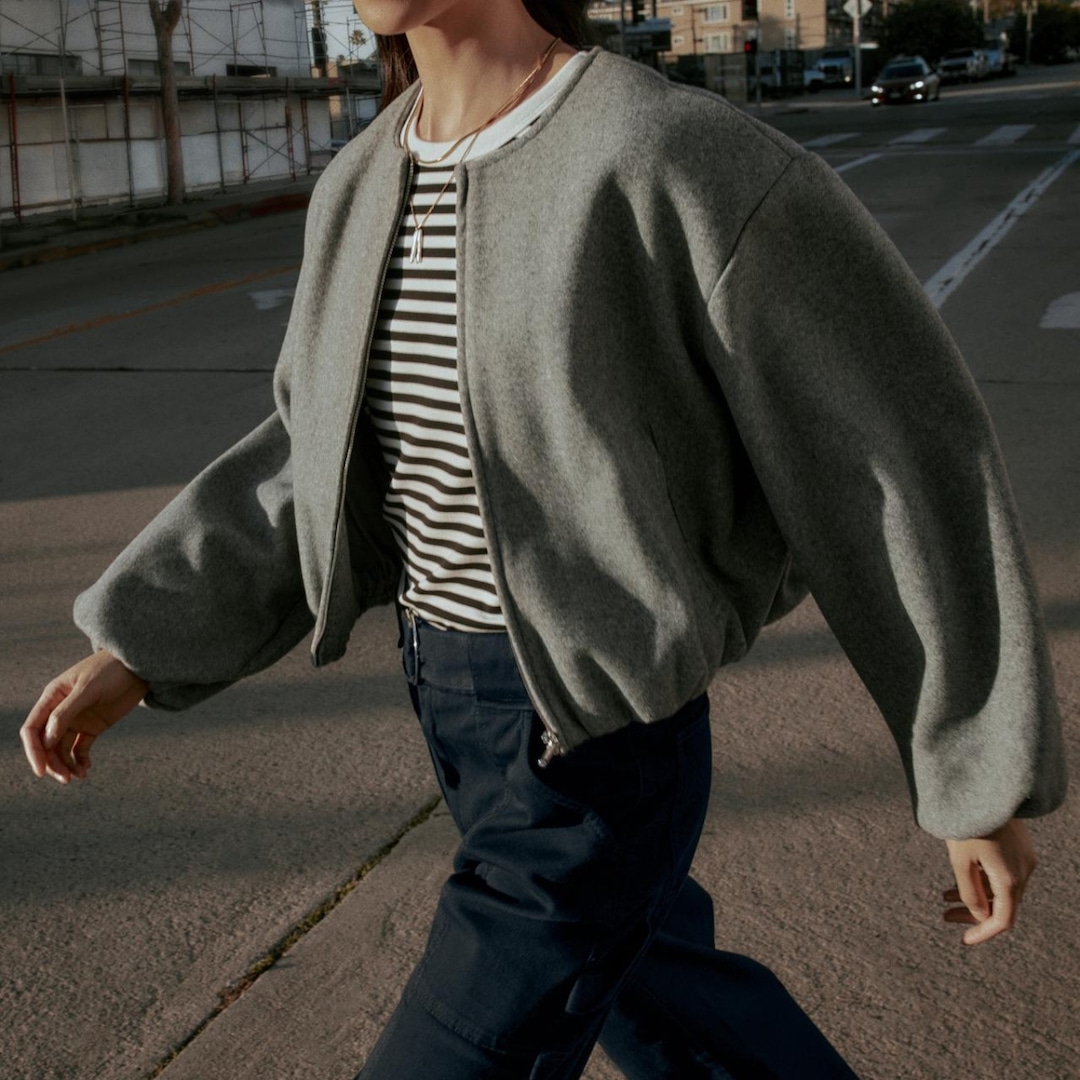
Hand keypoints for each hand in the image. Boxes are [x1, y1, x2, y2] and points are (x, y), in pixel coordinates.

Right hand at [20, 651, 147, 783]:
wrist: (138, 666)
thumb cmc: (110, 670)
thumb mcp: (88, 688)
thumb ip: (67, 712)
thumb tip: (47, 740)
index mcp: (52, 697)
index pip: (33, 729)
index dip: (33, 751)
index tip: (41, 771)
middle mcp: (60, 711)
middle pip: (47, 744)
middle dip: (53, 762)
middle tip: (66, 778)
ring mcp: (77, 720)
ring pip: (62, 749)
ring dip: (67, 764)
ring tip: (79, 776)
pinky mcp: (93, 727)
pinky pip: (81, 748)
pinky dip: (80, 760)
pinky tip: (86, 768)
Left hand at [943, 818, 1036, 944]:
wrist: (985, 787)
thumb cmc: (968, 822)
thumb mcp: (961, 859)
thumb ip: (969, 891)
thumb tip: (978, 916)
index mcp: (1011, 879)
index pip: (1002, 920)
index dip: (983, 933)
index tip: (964, 940)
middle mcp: (1023, 871)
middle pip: (1001, 905)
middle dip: (972, 913)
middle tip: (945, 916)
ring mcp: (1023, 859)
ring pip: (1000, 888)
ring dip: (974, 895)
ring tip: (943, 897)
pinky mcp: (1018, 847)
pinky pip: (1002, 873)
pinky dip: (981, 880)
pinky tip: (958, 879)